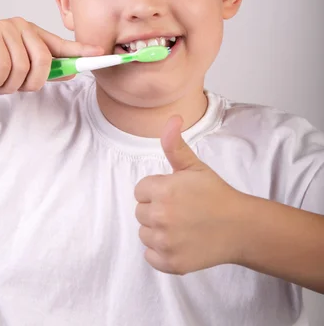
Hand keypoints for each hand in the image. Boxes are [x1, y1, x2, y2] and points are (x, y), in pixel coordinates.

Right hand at [0, 17, 103, 94]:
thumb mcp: (17, 71)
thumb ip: (42, 70)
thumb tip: (70, 72)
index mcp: (33, 35)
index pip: (63, 44)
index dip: (82, 51)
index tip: (102, 54)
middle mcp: (22, 27)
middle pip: (45, 61)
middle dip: (32, 83)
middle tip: (15, 89)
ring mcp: (6, 28)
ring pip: (24, 67)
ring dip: (10, 86)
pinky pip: (5, 66)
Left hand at [134, 115, 244, 274]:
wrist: (240, 227)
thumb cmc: (216, 194)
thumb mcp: (194, 166)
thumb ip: (175, 144)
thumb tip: (172, 118)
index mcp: (163, 190)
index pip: (140, 190)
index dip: (156, 190)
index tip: (175, 193)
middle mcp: (160, 216)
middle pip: (140, 212)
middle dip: (156, 209)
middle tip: (180, 209)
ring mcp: (165, 242)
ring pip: (144, 233)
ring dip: (157, 230)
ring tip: (181, 225)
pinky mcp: (171, 263)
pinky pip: (150, 256)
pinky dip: (160, 252)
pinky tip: (179, 242)